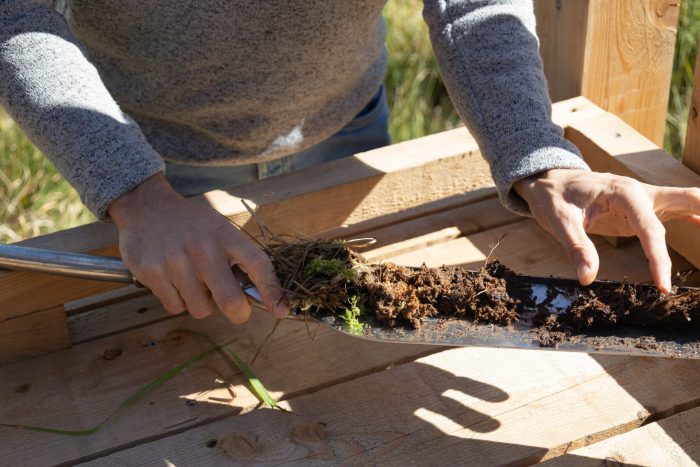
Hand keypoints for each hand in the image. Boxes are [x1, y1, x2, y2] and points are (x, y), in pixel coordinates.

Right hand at [108, 173, 288, 321]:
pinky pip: (176, 307)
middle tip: (236, 309)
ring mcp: (175, 260)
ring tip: (195, 282)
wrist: (147, 207)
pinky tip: (175, 280)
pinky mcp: (153, 272)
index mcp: (225, 235)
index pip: (258, 265)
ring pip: (201, 309)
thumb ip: (239, 259)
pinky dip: (179, 301)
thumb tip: (260, 297)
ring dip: (203, 304)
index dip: (272, 291)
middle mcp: (202, 248)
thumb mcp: (220, 230)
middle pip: (229, 301)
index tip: (281, 310)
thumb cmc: (193, 226)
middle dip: (238, 313)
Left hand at [514, 169, 699, 292]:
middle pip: (691, 201)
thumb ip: (576, 248)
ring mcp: (648, 199)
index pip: (650, 229)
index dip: (659, 259)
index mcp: (624, 194)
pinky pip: (680, 213)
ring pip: (691, 203)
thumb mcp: (559, 222)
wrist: (550, 181)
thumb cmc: (554, 199)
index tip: (663, 287)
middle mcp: (643, 193)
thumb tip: (588, 278)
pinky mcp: (646, 207)